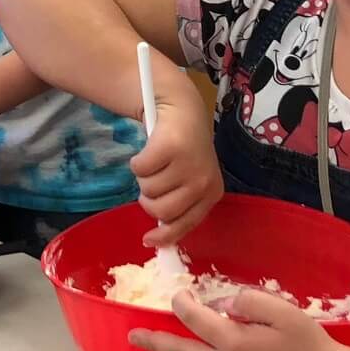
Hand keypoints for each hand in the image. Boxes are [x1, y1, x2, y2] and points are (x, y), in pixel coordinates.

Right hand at [129, 80, 221, 243]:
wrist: (182, 110)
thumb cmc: (185, 150)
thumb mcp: (189, 180)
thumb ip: (179, 205)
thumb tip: (156, 240)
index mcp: (211, 194)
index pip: (186, 224)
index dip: (165, 235)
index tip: (148, 240)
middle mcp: (203, 182)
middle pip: (162, 210)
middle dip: (149, 200)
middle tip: (151, 185)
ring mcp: (187, 165)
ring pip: (148, 189)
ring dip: (144, 178)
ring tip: (155, 163)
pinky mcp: (169, 148)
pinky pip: (139, 169)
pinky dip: (137, 162)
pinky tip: (149, 151)